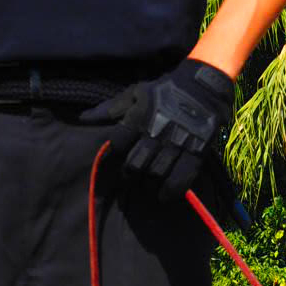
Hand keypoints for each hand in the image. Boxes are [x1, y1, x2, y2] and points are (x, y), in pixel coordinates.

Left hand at [81, 59, 234, 200]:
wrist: (202, 88)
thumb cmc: (164, 91)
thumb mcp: (135, 93)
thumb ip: (110, 108)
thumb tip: (83, 118)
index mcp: (139, 117)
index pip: (117, 144)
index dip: (113, 156)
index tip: (114, 162)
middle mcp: (156, 132)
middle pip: (136, 164)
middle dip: (129, 176)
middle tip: (128, 181)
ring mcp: (177, 143)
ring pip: (156, 173)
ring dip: (148, 185)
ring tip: (145, 188)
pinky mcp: (196, 152)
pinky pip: (182, 177)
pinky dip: (172, 190)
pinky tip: (165, 196)